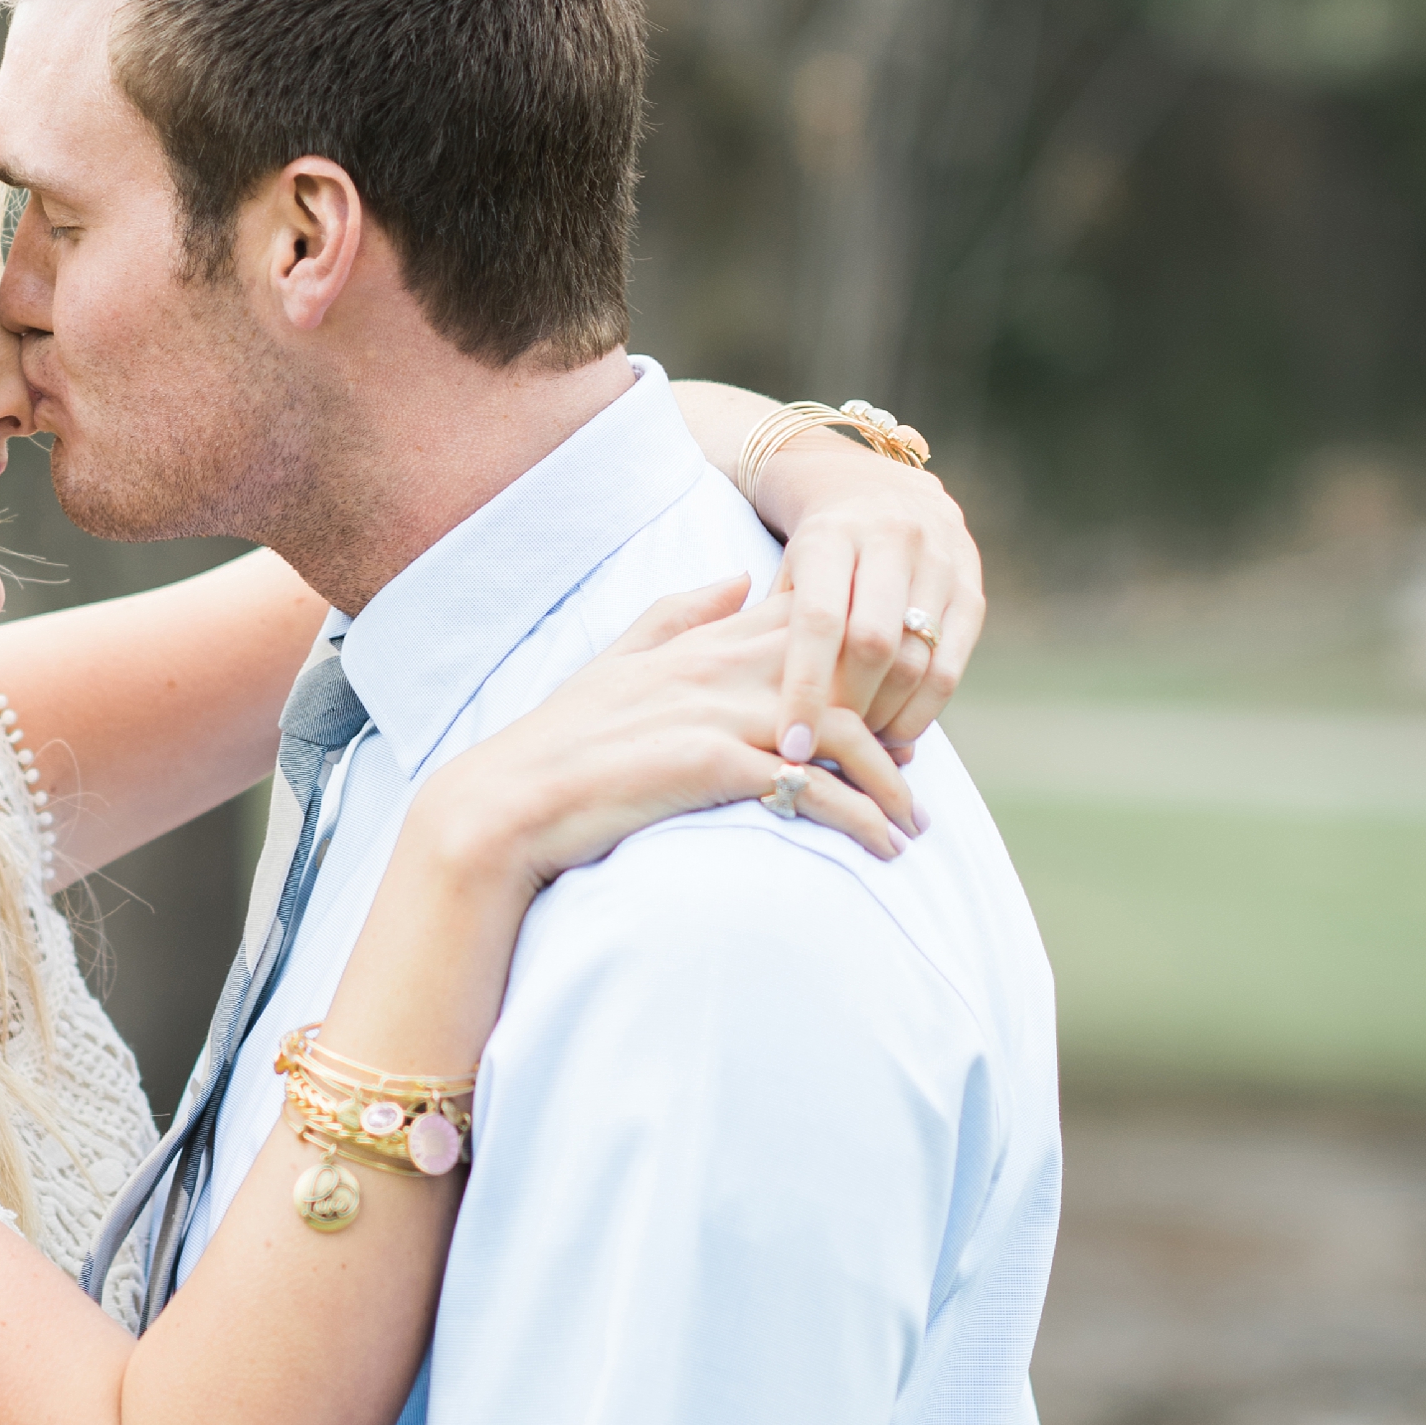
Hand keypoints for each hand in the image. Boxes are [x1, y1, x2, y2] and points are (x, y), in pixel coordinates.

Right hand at [422, 578, 918, 892]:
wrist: (511, 801)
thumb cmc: (562, 739)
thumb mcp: (620, 659)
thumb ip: (682, 613)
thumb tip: (741, 574)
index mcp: (703, 642)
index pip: (810, 626)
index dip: (862, 659)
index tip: (886, 709)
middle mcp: (719, 670)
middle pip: (845, 676)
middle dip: (895, 721)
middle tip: (914, 771)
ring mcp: (719, 716)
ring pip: (843, 733)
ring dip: (890, 784)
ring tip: (910, 828)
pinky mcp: (713, 767)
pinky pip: (811, 788)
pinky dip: (859, 820)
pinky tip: (881, 850)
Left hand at [754, 448, 983, 759]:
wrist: (882, 490)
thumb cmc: (818, 551)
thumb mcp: (785, 570)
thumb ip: (770, 629)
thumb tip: (757, 712)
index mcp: (831, 534)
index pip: (819, 620)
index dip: (806, 687)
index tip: (790, 744)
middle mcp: (891, 539)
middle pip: (874, 643)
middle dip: (850, 707)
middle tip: (827, 748)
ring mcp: (939, 562)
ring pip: (917, 659)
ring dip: (888, 716)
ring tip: (860, 747)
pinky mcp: (971, 589)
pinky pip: (952, 666)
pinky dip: (925, 710)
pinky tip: (897, 732)